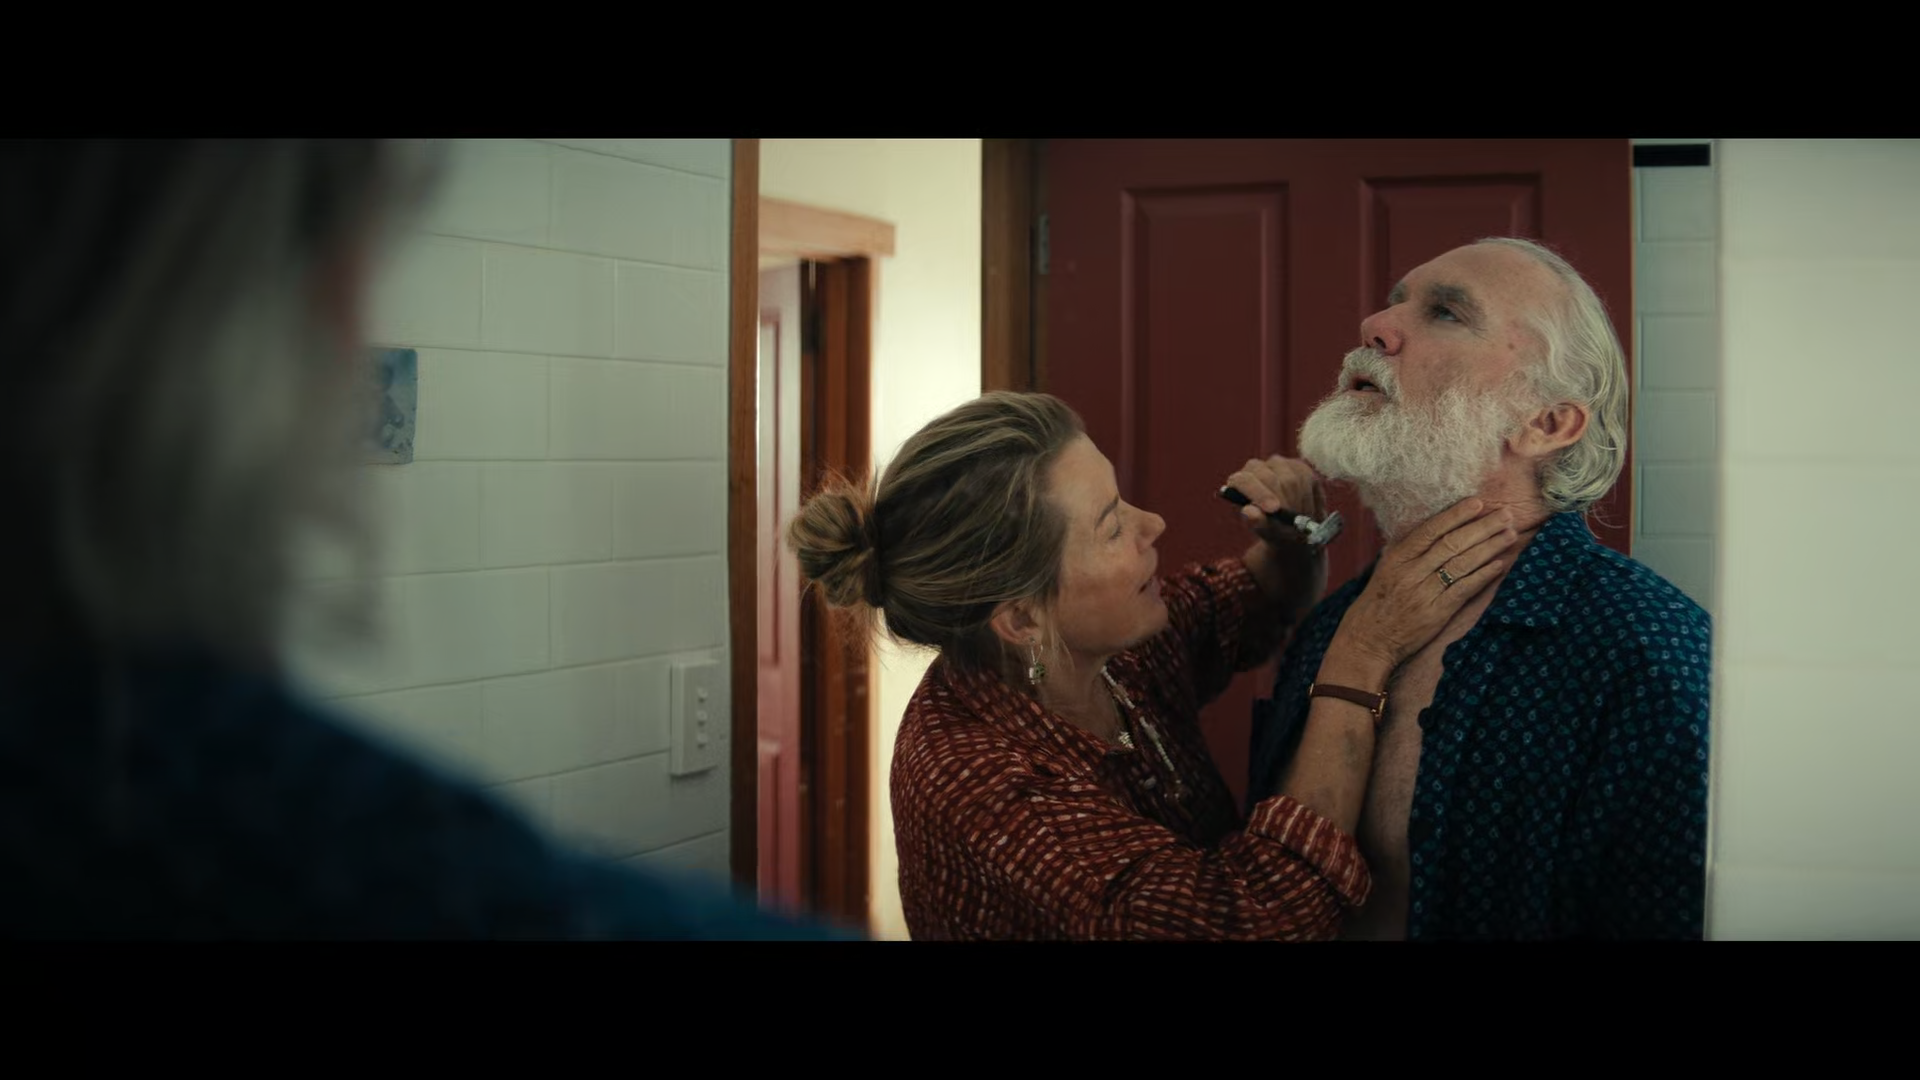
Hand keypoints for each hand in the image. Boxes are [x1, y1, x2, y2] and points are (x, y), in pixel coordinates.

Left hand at [1224, 455, 1325, 548]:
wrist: (1292, 529)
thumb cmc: (1272, 529)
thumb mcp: (1265, 530)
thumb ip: (1256, 522)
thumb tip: (1249, 512)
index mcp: (1238, 482)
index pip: (1243, 480)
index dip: (1259, 493)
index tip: (1273, 509)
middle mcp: (1255, 468)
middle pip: (1269, 478)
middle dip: (1283, 501)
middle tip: (1292, 519)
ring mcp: (1276, 464)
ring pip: (1291, 479)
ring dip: (1298, 502)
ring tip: (1299, 517)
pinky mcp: (1297, 465)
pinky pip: (1307, 479)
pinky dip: (1309, 498)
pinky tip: (1306, 509)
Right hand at [1327, 498, 1517, 674]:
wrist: (1368, 641)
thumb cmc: (1376, 604)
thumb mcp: (1384, 570)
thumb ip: (1405, 550)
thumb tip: (1430, 529)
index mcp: (1397, 558)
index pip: (1430, 530)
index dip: (1456, 515)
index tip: (1478, 503)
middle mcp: (1411, 573)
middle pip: (1452, 544)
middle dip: (1482, 527)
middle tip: (1506, 514)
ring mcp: (1424, 593)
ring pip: (1462, 564)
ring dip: (1489, 548)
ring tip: (1510, 534)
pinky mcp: (1436, 614)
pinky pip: (1464, 589)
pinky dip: (1483, 575)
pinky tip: (1499, 564)